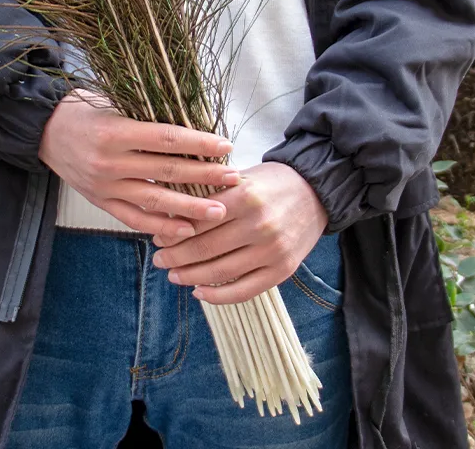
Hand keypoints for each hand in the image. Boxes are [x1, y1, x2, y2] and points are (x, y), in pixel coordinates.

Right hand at [39, 88, 238, 237]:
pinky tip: (185, 229)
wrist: (44, 131)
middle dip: (204, 176)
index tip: (225, 145)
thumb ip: (146, 116)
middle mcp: (109, 161)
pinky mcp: (100, 202)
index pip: (166, 139)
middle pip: (166, 171)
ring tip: (219, 211)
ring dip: (190, 207)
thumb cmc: (83, 110)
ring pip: (154, 200)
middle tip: (233, 179)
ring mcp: (104, 186)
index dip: (198, 143)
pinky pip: (134, 218)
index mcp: (114, 131)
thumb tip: (191, 125)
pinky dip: (161, 226)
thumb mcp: (113, 103)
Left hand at [150, 162, 327, 303]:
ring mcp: (273, 250)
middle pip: (205, 248)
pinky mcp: (283, 270)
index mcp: (245, 196)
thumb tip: (172, 214)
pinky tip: (199, 292)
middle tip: (158, 259)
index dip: (174, 232)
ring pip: (220, 272)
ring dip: (191, 277)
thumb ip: (212, 194)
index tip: (158, 237)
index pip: (199, 221)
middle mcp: (259, 225)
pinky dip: (218, 296)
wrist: (316, 192)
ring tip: (174, 275)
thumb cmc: (271, 183)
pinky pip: (244, 290)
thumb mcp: (241, 178)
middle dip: (175, 256)